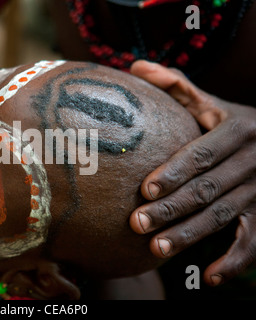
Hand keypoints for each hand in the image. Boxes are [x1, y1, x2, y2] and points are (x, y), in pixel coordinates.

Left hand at [129, 60, 255, 286]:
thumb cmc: (236, 123)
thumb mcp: (213, 102)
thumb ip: (177, 86)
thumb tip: (135, 67)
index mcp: (238, 129)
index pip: (202, 153)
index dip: (174, 171)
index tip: (144, 190)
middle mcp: (252, 161)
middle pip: (207, 189)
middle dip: (171, 209)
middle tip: (136, 224)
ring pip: (223, 217)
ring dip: (190, 236)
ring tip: (156, 250)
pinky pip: (253, 242)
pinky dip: (235, 261)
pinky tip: (209, 276)